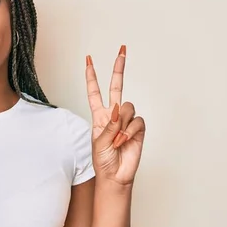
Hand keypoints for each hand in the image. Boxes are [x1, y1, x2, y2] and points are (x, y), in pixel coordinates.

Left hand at [85, 45, 145, 186]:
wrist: (115, 176)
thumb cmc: (103, 161)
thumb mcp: (99, 142)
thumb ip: (109, 125)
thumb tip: (119, 109)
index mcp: (99, 116)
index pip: (94, 92)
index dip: (91, 76)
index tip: (88, 60)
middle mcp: (114, 115)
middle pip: (116, 87)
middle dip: (119, 68)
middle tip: (122, 51)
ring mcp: (127, 121)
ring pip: (128, 107)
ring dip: (121, 124)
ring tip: (117, 140)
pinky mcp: (138, 129)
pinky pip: (137, 121)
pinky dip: (129, 132)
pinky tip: (124, 141)